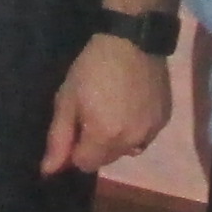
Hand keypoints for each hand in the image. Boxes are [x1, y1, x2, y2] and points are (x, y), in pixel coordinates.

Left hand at [41, 29, 170, 176]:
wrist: (133, 40)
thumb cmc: (93, 67)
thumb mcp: (67, 99)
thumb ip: (58, 139)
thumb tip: (48, 172)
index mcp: (104, 138)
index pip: (84, 164)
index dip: (75, 149)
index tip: (75, 125)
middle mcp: (131, 142)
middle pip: (106, 159)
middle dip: (96, 145)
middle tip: (92, 113)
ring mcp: (151, 132)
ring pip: (127, 150)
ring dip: (117, 139)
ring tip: (113, 110)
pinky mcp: (164, 120)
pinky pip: (144, 136)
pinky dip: (135, 129)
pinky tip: (131, 106)